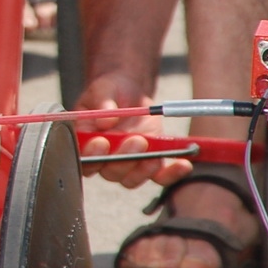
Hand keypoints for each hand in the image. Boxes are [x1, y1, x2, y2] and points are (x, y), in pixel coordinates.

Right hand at [74, 70, 190, 188]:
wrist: (130, 93)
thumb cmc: (111, 90)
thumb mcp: (104, 88)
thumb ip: (102, 101)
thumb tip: (106, 120)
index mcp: (85, 141)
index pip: (83, 158)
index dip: (91, 155)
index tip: (101, 142)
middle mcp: (104, 158)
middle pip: (109, 172)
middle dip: (123, 160)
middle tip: (137, 140)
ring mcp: (127, 163)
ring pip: (131, 179)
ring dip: (143, 170)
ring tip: (155, 155)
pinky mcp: (148, 163)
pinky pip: (158, 176)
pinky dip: (171, 174)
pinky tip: (183, 165)